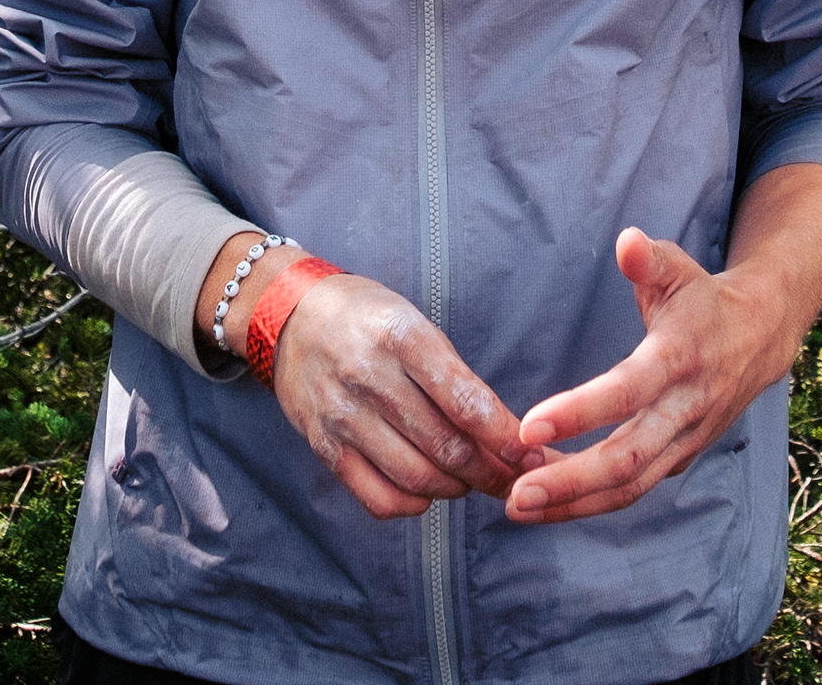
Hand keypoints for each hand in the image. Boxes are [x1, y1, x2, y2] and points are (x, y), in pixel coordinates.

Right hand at [259, 273, 534, 520]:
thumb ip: (455, 378)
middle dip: (489, 472)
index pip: (466, 401)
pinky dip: (412, 505)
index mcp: (402, 338)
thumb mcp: (416, 324)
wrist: (290, 317)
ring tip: (468, 481)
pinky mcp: (323, 447)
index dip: (504, 438)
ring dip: (454, 488)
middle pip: (445, 446)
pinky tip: (424, 492)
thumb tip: (505, 436)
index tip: (530, 455)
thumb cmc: (368, 319)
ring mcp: (342, 416)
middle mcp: (369, 377)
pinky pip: (377, 498)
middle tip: (511, 479)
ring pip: (416, 477)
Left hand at [497, 229, 798, 523]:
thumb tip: (626, 241)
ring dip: (574, 504)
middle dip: (571, 481)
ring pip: (630, 486)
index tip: (528, 429)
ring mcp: (684, 441)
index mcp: (679, 358)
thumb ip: (649, 259)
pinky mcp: (678, 459)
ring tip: (519, 509)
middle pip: (628, 459)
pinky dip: (590, 501)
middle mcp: (684, 409)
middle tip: (516, 494)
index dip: (579, 412)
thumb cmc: (702, 300)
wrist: (760, 338)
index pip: (627, 392)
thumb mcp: (679, 269)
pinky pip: (633, 489)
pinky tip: (546, 502)